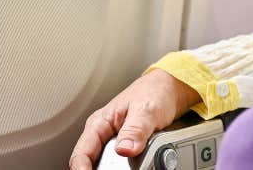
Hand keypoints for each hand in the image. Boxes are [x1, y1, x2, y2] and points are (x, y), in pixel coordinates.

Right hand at [68, 68, 200, 169]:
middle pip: (92, 162)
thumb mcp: (146, 109)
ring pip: (107, 165)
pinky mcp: (127, 149)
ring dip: (117, 169)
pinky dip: (128, 167)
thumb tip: (124, 149)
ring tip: (132, 166)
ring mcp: (115, 143)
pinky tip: (136, 165)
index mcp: (100, 122)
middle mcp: (103, 134)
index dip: (82, 168)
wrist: (170, 90)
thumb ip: (136, 129)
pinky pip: (122, 165)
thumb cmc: (155, 92)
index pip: (82, 151)